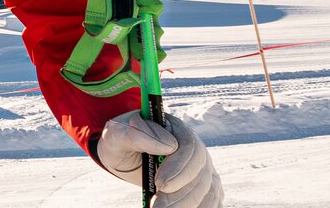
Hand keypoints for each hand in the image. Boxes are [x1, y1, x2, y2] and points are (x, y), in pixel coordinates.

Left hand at [97, 111, 221, 206]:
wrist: (124, 154)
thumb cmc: (120, 141)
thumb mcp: (118, 133)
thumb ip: (136, 134)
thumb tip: (168, 145)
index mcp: (176, 129)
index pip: (189, 146)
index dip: (178, 167)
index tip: (161, 184)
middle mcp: (194, 148)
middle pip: (200, 172)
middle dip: (180, 193)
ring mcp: (201, 167)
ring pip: (206, 187)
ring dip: (188, 204)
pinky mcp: (203, 183)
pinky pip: (211, 197)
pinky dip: (203, 206)